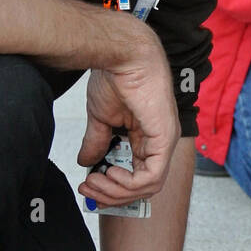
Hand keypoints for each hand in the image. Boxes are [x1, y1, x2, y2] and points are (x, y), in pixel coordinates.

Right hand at [77, 30, 180, 208]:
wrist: (119, 55)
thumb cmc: (114, 78)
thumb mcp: (101, 118)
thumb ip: (97, 142)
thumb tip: (86, 163)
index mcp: (146, 139)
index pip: (136, 178)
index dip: (112, 188)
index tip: (87, 186)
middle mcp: (159, 144)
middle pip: (142, 188)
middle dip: (112, 195)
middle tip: (88, 190)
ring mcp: (165, 142)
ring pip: (148, 187)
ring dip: (117, 191)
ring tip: (95, 182)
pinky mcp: (165, 138)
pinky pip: (153, 176)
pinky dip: (130, 182)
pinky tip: (111, 172)